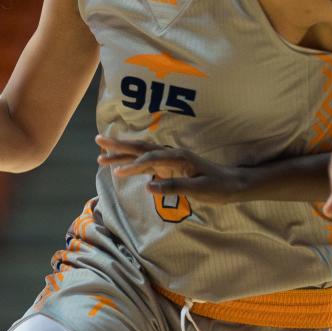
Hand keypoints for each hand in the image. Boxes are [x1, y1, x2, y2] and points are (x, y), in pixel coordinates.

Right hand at [95, 136, 249, 203]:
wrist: (233, 183)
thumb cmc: (218, 187)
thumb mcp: (199, 189)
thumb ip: (175, 186)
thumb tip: (149, 186)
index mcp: (178, 157)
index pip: (150, 159)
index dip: (132, 165)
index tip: (116, 171)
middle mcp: (173, 154)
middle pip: (141, 148)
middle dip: (119, 145)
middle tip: (98, 140)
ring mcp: (171, 158)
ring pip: (142, 153)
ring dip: (123, 152)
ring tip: (102, 153)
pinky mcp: (171, 165)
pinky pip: (148, 160)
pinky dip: (133, 160)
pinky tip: (124, 163)